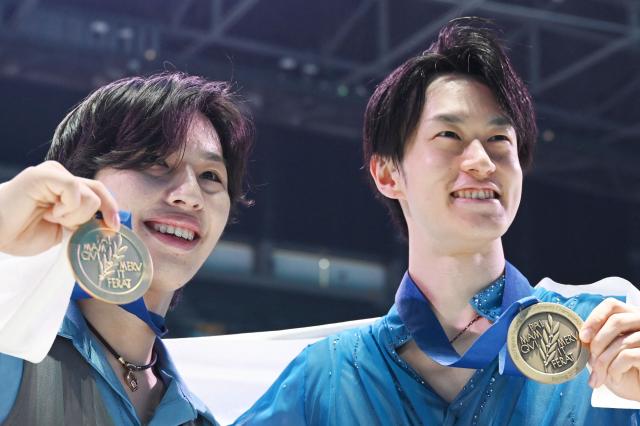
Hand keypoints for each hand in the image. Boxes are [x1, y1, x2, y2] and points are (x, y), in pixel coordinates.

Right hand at [0, 161, 119, 255]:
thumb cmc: (22, 232)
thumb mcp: (63, 231)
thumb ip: (82, 222)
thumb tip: (107, 224)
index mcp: (67, 190)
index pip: (99, 193)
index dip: (111, 209)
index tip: (114, 227)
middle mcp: (62, 178)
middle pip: (98, 192)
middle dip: (92, 215)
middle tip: (71, 226)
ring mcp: (54, 173)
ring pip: (89, 194)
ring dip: (74, 215)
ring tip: (51, 218)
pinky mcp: (45, 173)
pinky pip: (74, 188)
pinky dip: (67, 207)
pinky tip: (49, 212)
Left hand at [580, 297, 639, 400]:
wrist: (639, 391)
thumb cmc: (623, 371)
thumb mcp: (607, 351)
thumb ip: (598, 337)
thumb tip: (582, 336)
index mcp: (631, 317)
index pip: (612, 305)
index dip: (595, 318)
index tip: (583, 337)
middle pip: (616, 321)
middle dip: (598, 342)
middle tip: (590, 360)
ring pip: (621, 341)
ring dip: (603, 361)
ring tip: (599, 376)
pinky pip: (628, 356)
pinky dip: (615, 369)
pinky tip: (615, 378)